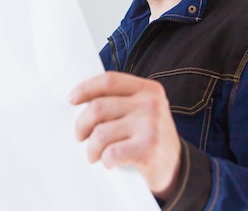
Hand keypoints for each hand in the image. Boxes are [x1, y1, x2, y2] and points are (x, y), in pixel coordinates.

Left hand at [69, 71, 181, 199]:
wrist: (175, 167)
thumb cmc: (149, 137)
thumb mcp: (142, 110)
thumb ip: (119, 101)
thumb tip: (80, 100)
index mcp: (148, 89)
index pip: (109, 81)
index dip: (85, 88)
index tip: (72, 99)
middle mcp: (151, 103)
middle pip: (99, 107)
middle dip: (82, 124)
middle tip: (80, 136)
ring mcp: (151, 125)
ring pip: (100, 133)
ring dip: (91, 148)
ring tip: (94, 154)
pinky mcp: (149, 148)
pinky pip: (111, 153)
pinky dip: (105, 160)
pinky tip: (110, 162)